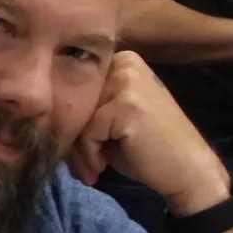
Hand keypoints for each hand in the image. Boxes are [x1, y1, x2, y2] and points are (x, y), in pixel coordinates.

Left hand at [68, 51, 225, 210]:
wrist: (189, 171)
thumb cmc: (150, 150)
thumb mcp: (113, 122)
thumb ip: (88, 109)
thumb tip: (44, 117)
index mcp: (123, 61)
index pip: (76, 87)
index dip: (71, 122)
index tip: (76, 152)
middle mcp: (125, 63)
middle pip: (74, 100)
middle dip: (71, 138)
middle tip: (81, 167)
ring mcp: (128, 81)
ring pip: (77, 117)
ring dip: (77, 151)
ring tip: (90, 171)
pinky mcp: (127, 104)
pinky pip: (88, 131)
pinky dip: (89, 155)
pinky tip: (101, 169)